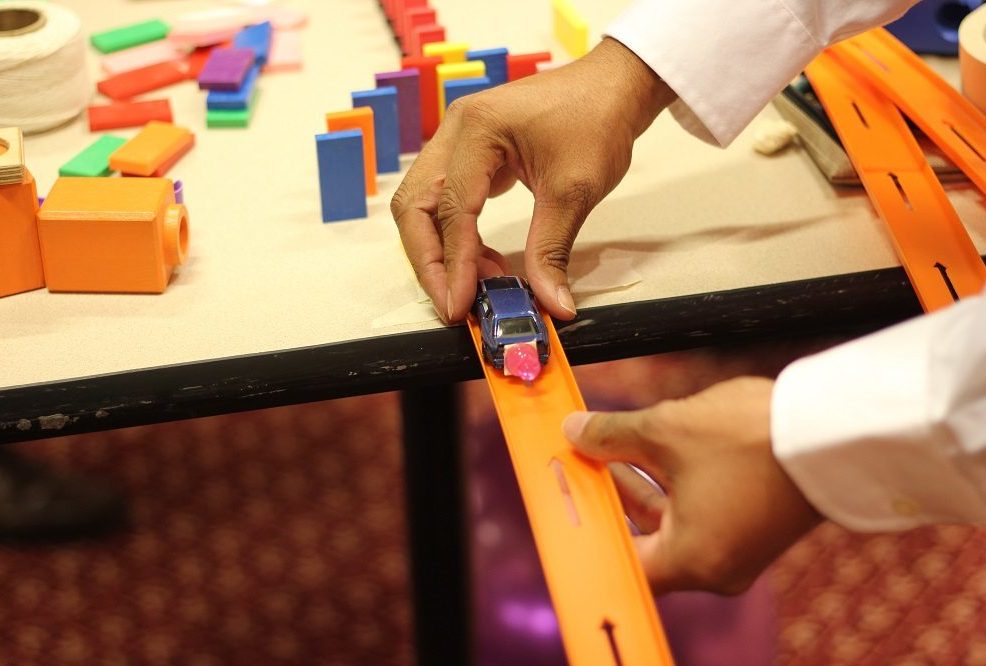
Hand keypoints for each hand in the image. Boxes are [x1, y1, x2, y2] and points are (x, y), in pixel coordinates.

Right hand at [391, 38, 675, 322]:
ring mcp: (457, 140)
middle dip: (430, 262)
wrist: (612, 87)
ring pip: (422, 207)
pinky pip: (444, 202)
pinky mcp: (467, 154)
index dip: (453, 264)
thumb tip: (551, 302)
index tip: (459, 305)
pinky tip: (486, 262)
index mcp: (477, 129)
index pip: (451, 209)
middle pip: (414, 207)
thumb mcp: (575, 190)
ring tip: (478, 286)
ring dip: (441, 252)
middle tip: (452, 306)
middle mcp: (455, 131)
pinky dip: (458, 238)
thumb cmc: (597, 119)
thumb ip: (552, 251)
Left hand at [562, 377, 821, 594]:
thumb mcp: (666, 430)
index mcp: (692, 561)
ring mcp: (739, 551)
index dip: (587, 533)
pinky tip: (650, 453)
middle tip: (580, 469)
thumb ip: (611, 435)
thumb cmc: (752, 437)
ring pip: (670, 527)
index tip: (564, 508)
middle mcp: (716, 568)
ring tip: (607, 451)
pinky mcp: (755, 528)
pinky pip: (698, 517)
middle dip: (609, 502)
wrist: (836, 428)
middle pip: (643, 545)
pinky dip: (671, 490)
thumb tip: (574, 432)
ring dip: (638, 489)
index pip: (621, 565)